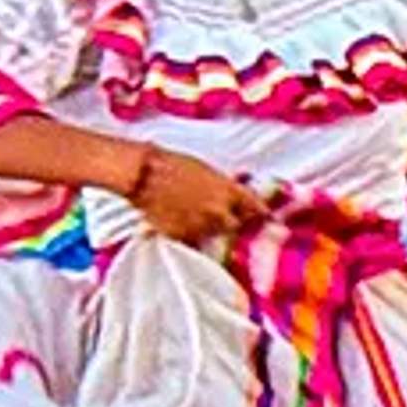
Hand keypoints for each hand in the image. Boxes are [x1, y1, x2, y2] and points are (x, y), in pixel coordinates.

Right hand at [130, 149, 270, 248]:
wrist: (143, 174)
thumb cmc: (173, 164)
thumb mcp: (208, 172)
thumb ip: (224, 188)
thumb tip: (233, 200)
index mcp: (230, 192)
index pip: (257, 210)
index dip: (259, 215)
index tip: (262, 219)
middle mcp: (220, 212)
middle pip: (237, 227)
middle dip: (233, 224)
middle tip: (224, 220)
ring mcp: (202, 227)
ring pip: (214, 236)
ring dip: (210, 231)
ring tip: (195, 220)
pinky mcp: (182, 237)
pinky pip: (193, 242)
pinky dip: (190, 237)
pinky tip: (180, 225)